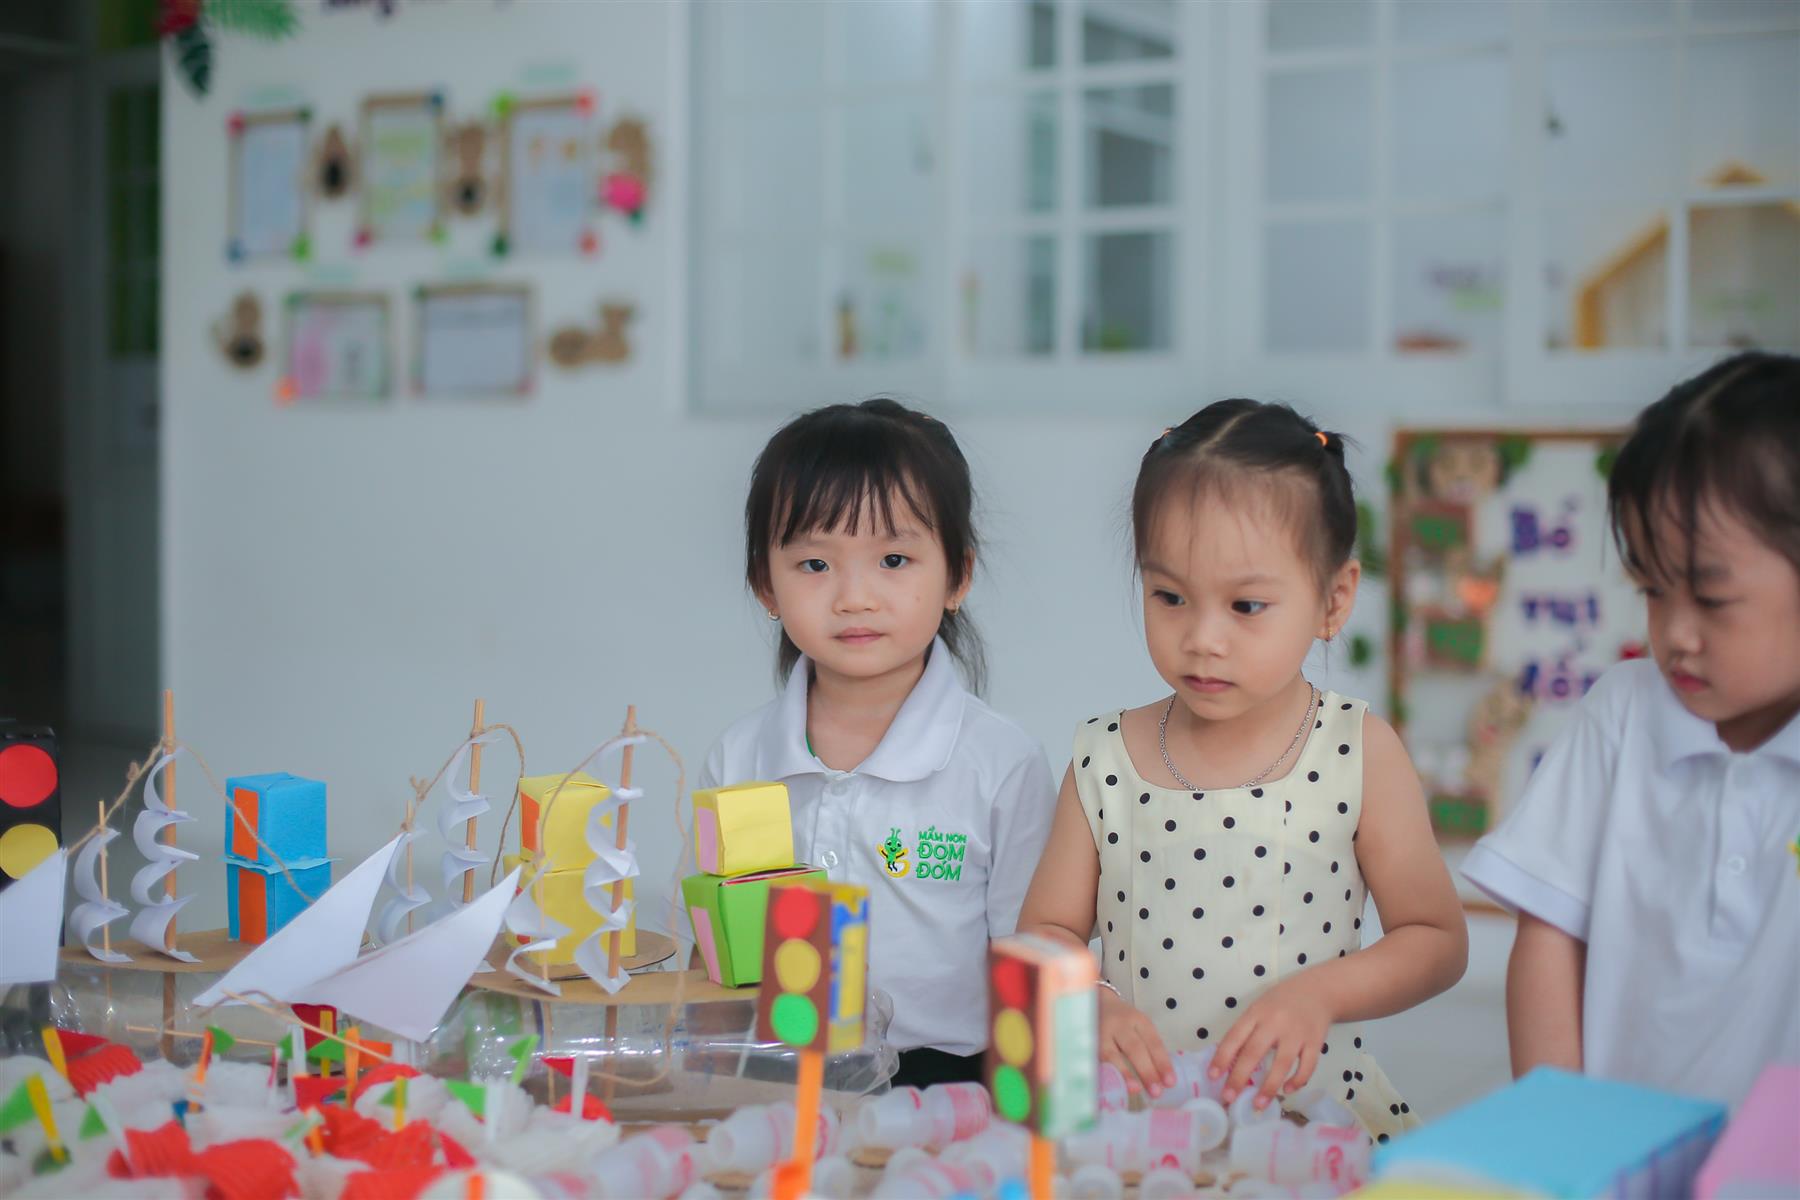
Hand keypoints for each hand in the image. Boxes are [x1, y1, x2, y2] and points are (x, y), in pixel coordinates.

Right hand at [1098, 985, 1175, 1099]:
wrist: (1094, 1002)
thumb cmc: (1121, 1021)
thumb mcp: (1138, 1026)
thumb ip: (1148, 1047)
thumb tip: (1161, 1078)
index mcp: (1138, 1020)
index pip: (1153, 1042)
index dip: (1162, 1063)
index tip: (1170, 1082)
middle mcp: (1119, 1025)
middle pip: (1134, 1048)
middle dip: (1146, 1071)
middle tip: (1156, 1092)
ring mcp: (1101, 1033)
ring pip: (1112, 1054)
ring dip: (1124, 1073)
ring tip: (1135, 1090)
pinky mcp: (1087, 1042)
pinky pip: (1096, 1059)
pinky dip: (1105, 1073)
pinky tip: (1112, 1085)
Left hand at [1209, 975, 1334, 1111]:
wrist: (1317, 991)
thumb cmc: (1281, 1002)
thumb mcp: (1259, 1008)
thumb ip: (1247, 1030)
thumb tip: (1228, 1061)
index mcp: (1256, 1013)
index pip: (1234, 1036)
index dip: (1222, 1057)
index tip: (1212, 1076)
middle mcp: (1275, 1023)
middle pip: (1254, 1052)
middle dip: (1239, 1077)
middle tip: (1228, 1097)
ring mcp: (1297, 1033)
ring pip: (1282, 1064)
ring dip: (1269, 1087)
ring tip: (1258, 1104)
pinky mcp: (1315, 1042)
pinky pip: (1307, 1066)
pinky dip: (1298, 1081)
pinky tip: (1287, 1090)